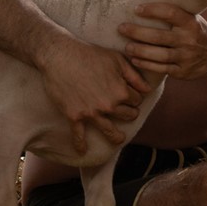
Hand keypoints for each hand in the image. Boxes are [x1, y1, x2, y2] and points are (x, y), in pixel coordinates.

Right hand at [36, 36, 151, 154]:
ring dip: (116, 137)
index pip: (137, 100)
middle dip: (129, 113)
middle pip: (127, 115)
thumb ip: (135, 76)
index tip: (130, 94)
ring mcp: (91, 113)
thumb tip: (147, 89)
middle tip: (126, 111)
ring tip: (119, 139)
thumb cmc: (88, 54)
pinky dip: (80, 145)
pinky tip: (82, 152)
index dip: (135, 96)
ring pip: (109, 131)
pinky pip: (78, 135)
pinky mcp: (74, 116)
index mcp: (121, 91)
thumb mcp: (116, 59)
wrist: (59, 55)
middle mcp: (108, 105)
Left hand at [119, 2, 206, 79]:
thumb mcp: (193, 19)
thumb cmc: (198, 33)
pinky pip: (161, 68)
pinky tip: (134, 60)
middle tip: (121, 28)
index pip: (171, 13)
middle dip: (137, 32)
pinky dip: (146, 64)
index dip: (153, 10)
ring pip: (158, 54)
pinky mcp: (183, 72)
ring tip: (126, 46)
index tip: (136, 9)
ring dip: (139, 51)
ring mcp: (186, 57)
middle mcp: (189, 40)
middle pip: (159, 36)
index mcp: (191, 23)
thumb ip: (176, 14)